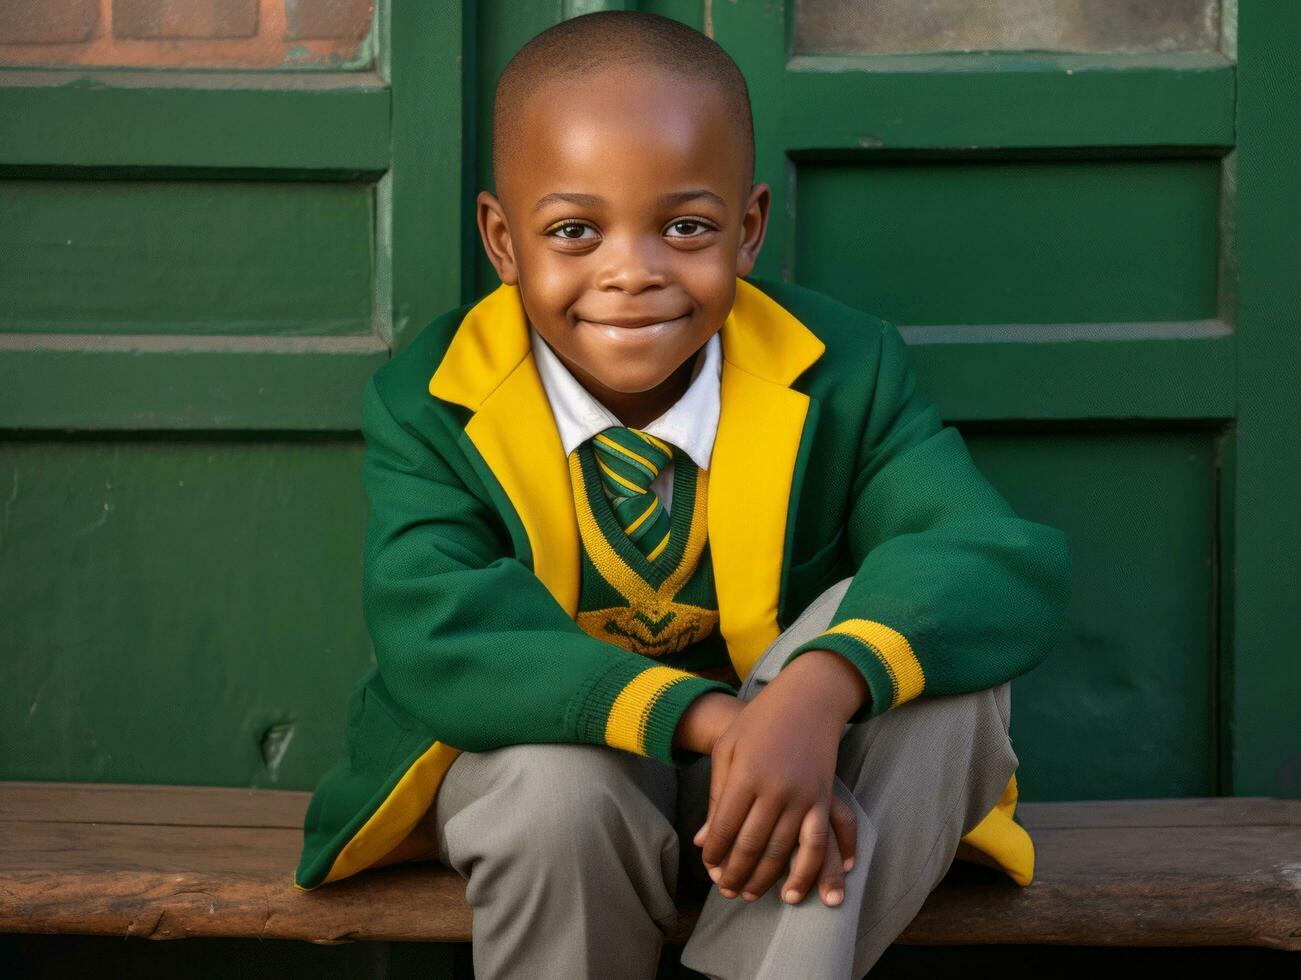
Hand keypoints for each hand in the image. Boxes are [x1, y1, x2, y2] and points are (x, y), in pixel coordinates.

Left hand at [691, 651, 863, 906]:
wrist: (808, 698)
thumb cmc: (759, 720)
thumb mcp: (729, 749)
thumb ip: (718, 795)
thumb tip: (702, 840)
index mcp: (745, 774)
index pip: (725, 827)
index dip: (714, 852)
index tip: (708, 867)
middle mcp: (775, 789)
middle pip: (751, 845)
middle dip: (736, 873)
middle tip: (725, 891)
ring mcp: (803, 795)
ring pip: (782, 851)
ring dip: (765, 879)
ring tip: (750, 895)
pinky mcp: (824, 799)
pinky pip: (817, 843)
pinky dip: (807, 871)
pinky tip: (794, 890)